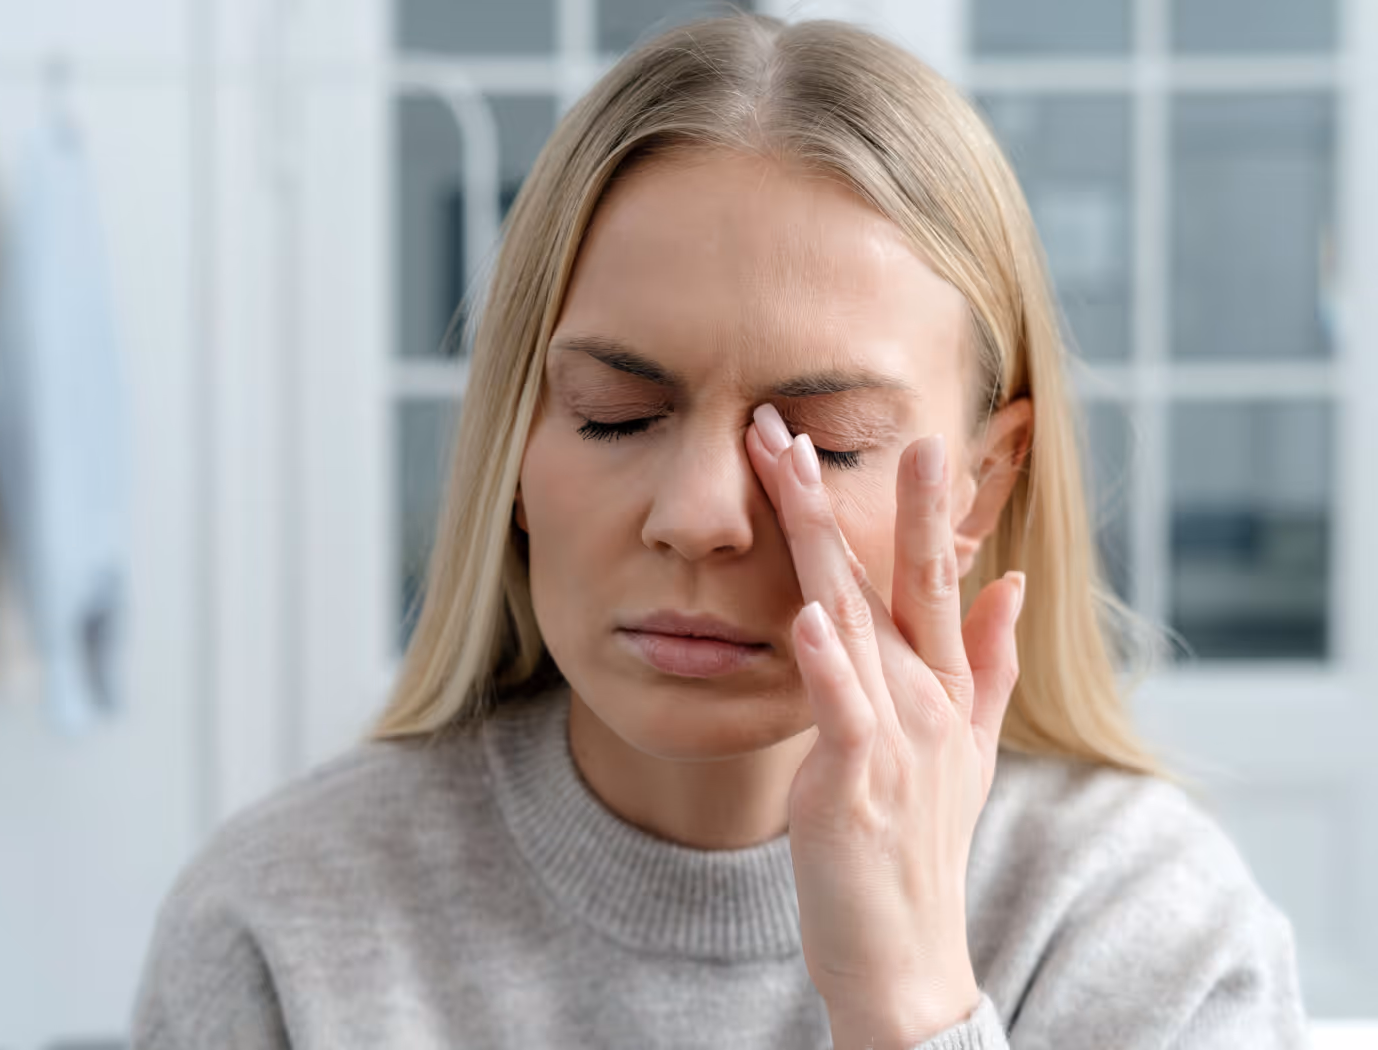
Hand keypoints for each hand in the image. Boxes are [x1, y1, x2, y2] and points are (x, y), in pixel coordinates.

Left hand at [745, 403, 1024, 1048]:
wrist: (907, 955)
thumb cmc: (919, 844)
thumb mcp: (966, 748)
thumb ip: (988, 663)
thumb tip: (1012, 582)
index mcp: (942, 684)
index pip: (927, 574)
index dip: (911, 503)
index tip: (897, 429)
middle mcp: (926, 698)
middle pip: (890, 577)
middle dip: (857, 492)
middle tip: (810, 416)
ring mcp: (896, 738)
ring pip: (855, 619)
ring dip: (824, 542)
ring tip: (793, 468)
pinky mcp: (858, 784)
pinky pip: (842, 713)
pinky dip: (826, 666)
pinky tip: (807, 617)